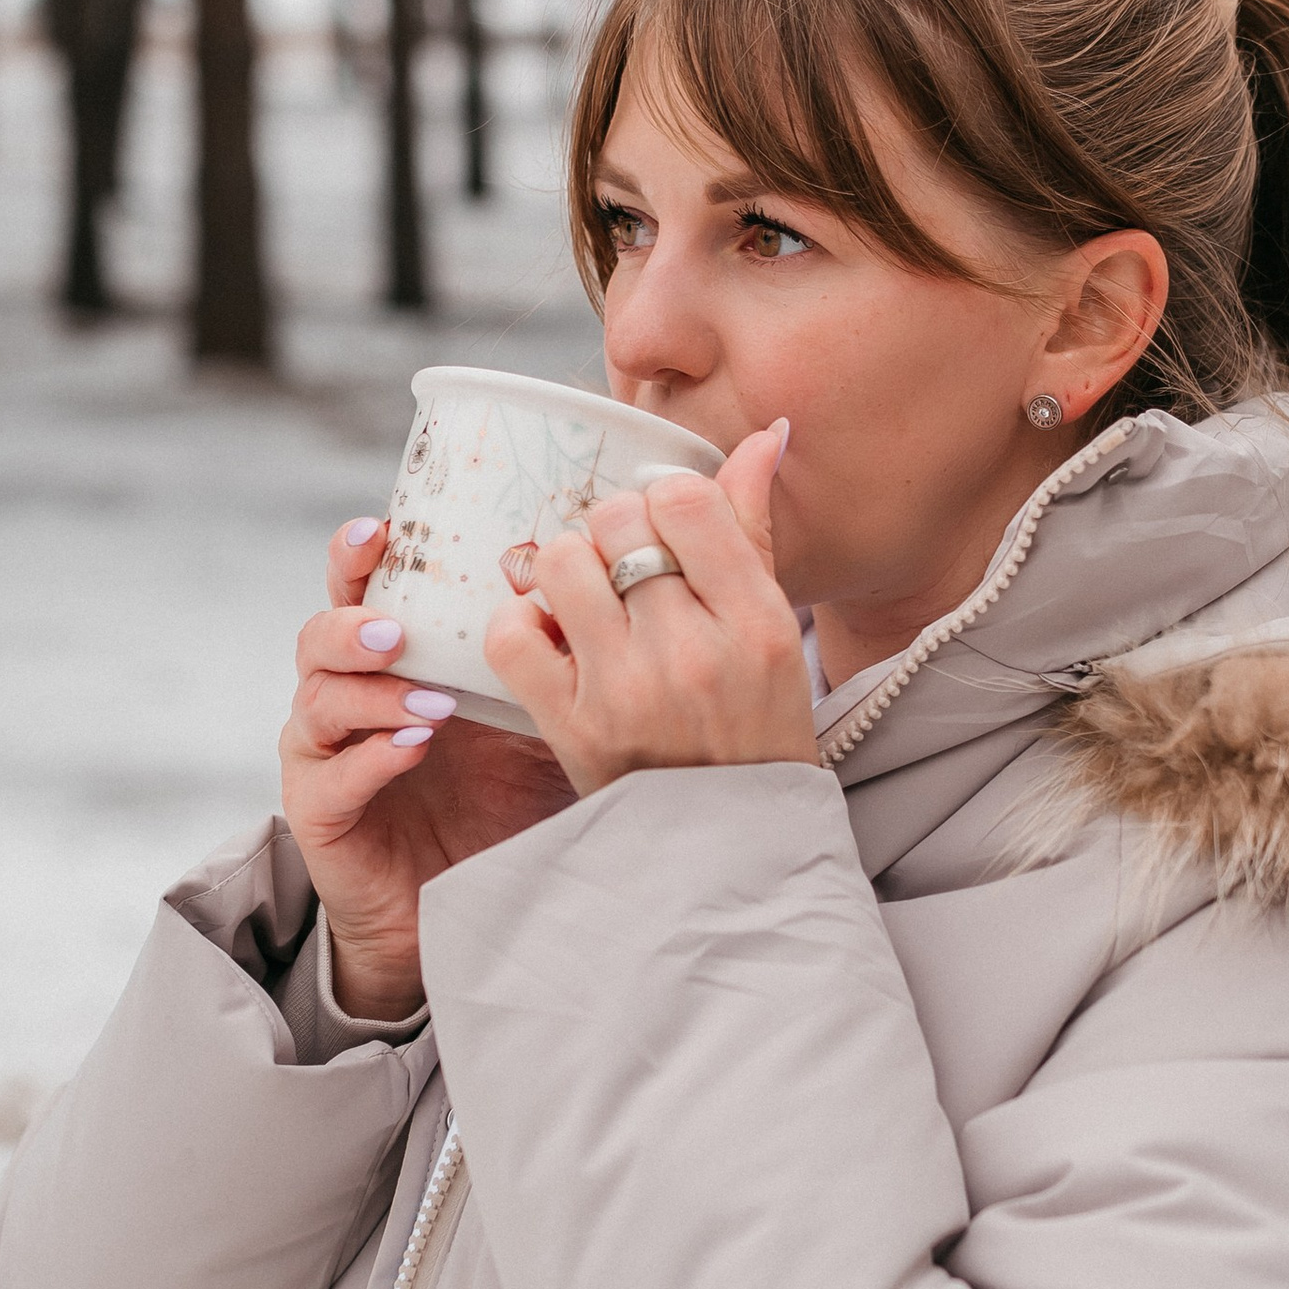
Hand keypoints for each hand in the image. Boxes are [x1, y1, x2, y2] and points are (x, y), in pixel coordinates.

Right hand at [280, 518, 575, 1018]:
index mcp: (392, 662)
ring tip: (429, 698)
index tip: (382, 527)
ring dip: (370, 692)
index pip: (361, 591)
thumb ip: (554, 664)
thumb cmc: (504, 802)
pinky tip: (412, 747)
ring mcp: (326, 756)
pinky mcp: (320, 815)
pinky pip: (330, 779)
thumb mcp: (541, 722)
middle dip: (351, 621)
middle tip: (399, 627)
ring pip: (317, 702)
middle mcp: (348, 698)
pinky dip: (371, 757)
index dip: (358, 555)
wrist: (468, 906)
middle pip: (317, 637)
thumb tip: (609, 589)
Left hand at [480, 425, 816, 797]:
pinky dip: (520, 626)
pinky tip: (550, 641)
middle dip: (611, 534)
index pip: (685, 499)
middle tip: (621, 572)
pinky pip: (511, 634)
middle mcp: (695, 652)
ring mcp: (629, 692)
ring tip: (584, 603)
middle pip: (616, 522)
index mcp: (760, 623)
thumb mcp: (777, 638)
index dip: (661, 500)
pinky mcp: (571, 728)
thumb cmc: (755, 733)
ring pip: (559, 564)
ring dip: (563, 571)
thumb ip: (754, 532)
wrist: (729, 854)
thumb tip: (765, 435)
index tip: (662, 532)